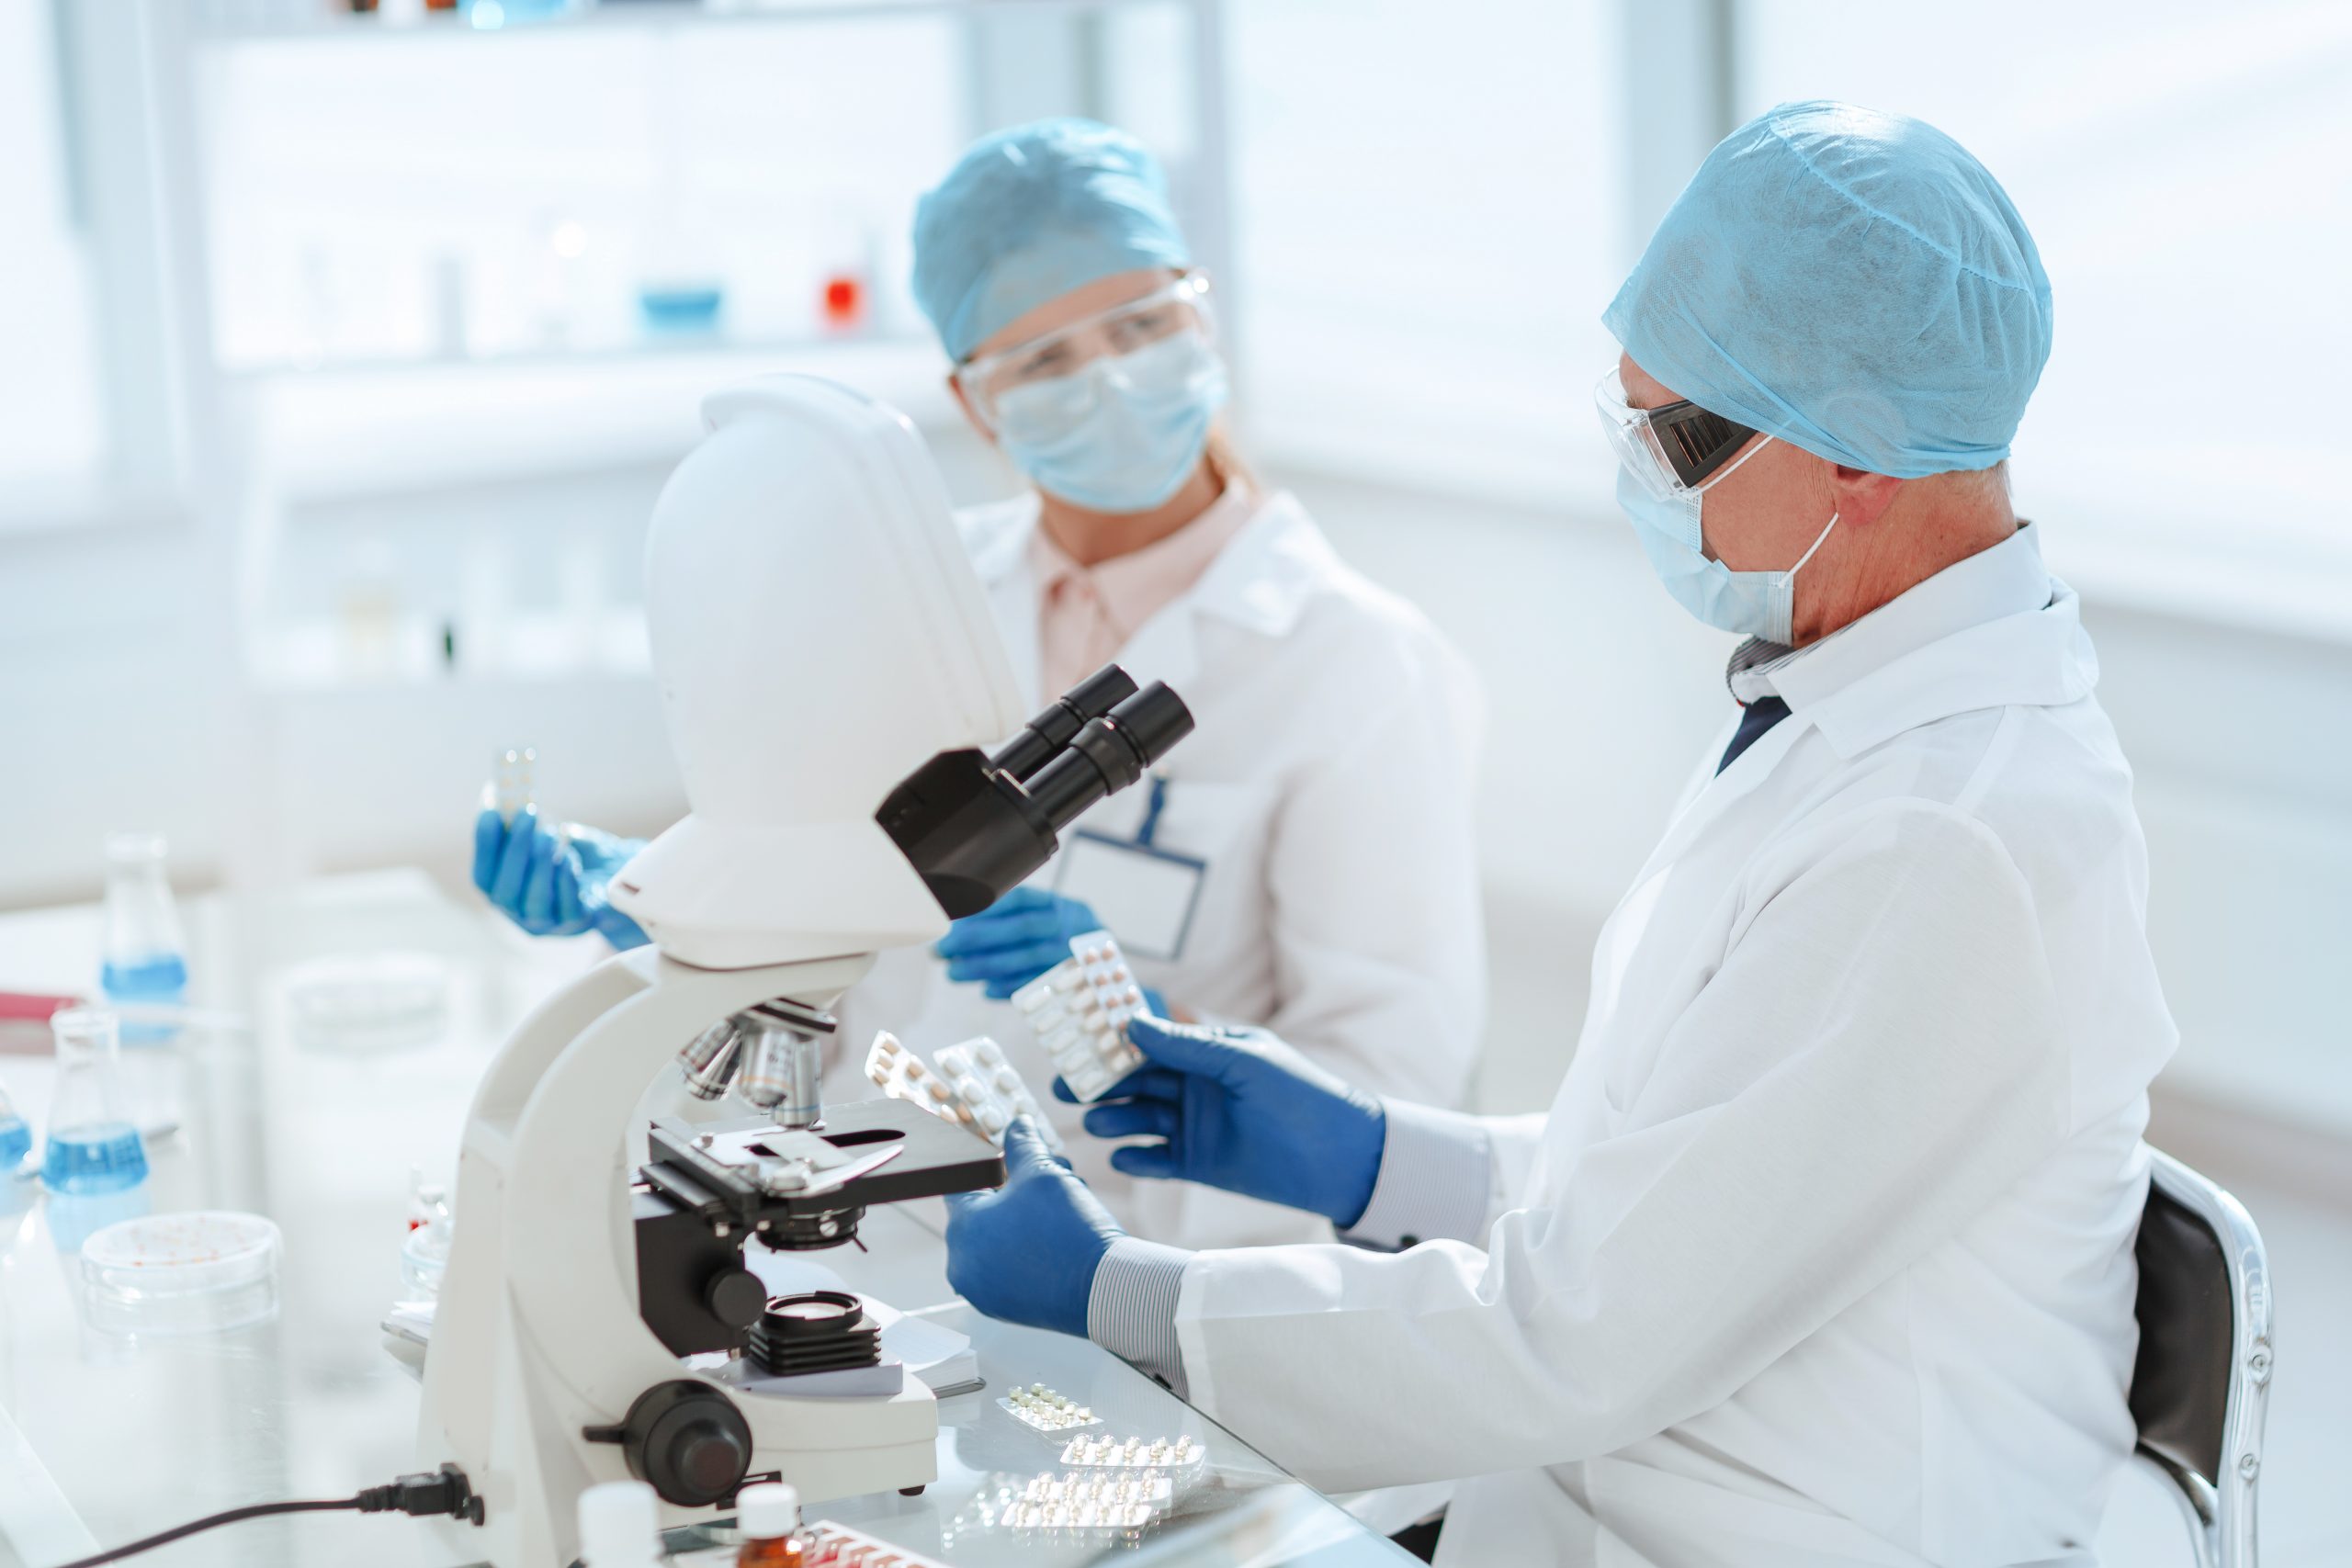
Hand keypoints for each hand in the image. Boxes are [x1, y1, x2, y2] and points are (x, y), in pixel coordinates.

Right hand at [471, 806, 649, 948]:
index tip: (491, 810)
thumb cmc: (574, 851)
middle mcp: (519, 914)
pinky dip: (565, 880)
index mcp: (503, 892)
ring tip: (552, 835)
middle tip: (527, 816)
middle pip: (505, 893)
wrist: (618, 874)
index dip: (484, 845)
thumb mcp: (548, 835)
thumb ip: (527, 824)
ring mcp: (548, 923)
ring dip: (541, 865)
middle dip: (514, 851)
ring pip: (535, 903)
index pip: (483, 877)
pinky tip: (569, 858)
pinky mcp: (577, 924)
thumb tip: (510, 797)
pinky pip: (567, 908)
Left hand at [934, 887, 1101, 999]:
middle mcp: (1063, 925)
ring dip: (984, 967)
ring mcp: (1067, 953)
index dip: (982, 910)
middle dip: (976, 939)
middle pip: (1018, 929)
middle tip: (942, 949)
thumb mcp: (1040, 913)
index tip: (951, 922)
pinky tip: (985, 989)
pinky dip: (1007, 987)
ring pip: (1023, 959)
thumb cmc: (1056, 931)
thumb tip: (957, 925)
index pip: (1017, 900)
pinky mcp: (1067, 979)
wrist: (1103, 956)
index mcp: (1052, 903)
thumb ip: (1006, 916)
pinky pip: (1035, 984)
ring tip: (953, 972)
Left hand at [944, 1119, 1126, 1335]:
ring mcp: (983, 1291)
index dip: (987, 1160)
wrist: (1105, 1290)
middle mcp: (963, 1265)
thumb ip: (1022, 1144)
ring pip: (996, 1239)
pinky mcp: (1006, 1309)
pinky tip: (1058, 1237)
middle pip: (982, 1211)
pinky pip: (1007, 1268)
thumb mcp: (1044, 1173)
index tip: (1006, 1154)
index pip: (962, 1181)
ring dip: (1023, 1217)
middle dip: (1014, 1189)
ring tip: (1061, 1205)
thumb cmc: (1069, 1231)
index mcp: (962, 1228)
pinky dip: (1027, 1249)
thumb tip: (1017, 1125)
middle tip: (1048, 1175)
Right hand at [1066, 1015, 1386, 1227]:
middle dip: (1102, 1083)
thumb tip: (1131, 1022)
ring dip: (1117, 1119)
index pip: (1151, 1041)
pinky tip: (1123, 1157)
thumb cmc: (1300, 1095)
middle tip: (1068, 1086)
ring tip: (1097, 1123)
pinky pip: (1156, 1158)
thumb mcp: (1243, 1061)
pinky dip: (1138, 1158)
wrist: (1339, 1157)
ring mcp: (1194, 1125)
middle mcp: (1195, 1086)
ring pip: (1141, 1118)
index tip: (1078, 1037)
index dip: (1115, 1039)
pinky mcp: (1197, 1163)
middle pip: (1137, 1081)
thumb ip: (1187, 1046)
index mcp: (1206, 1052)